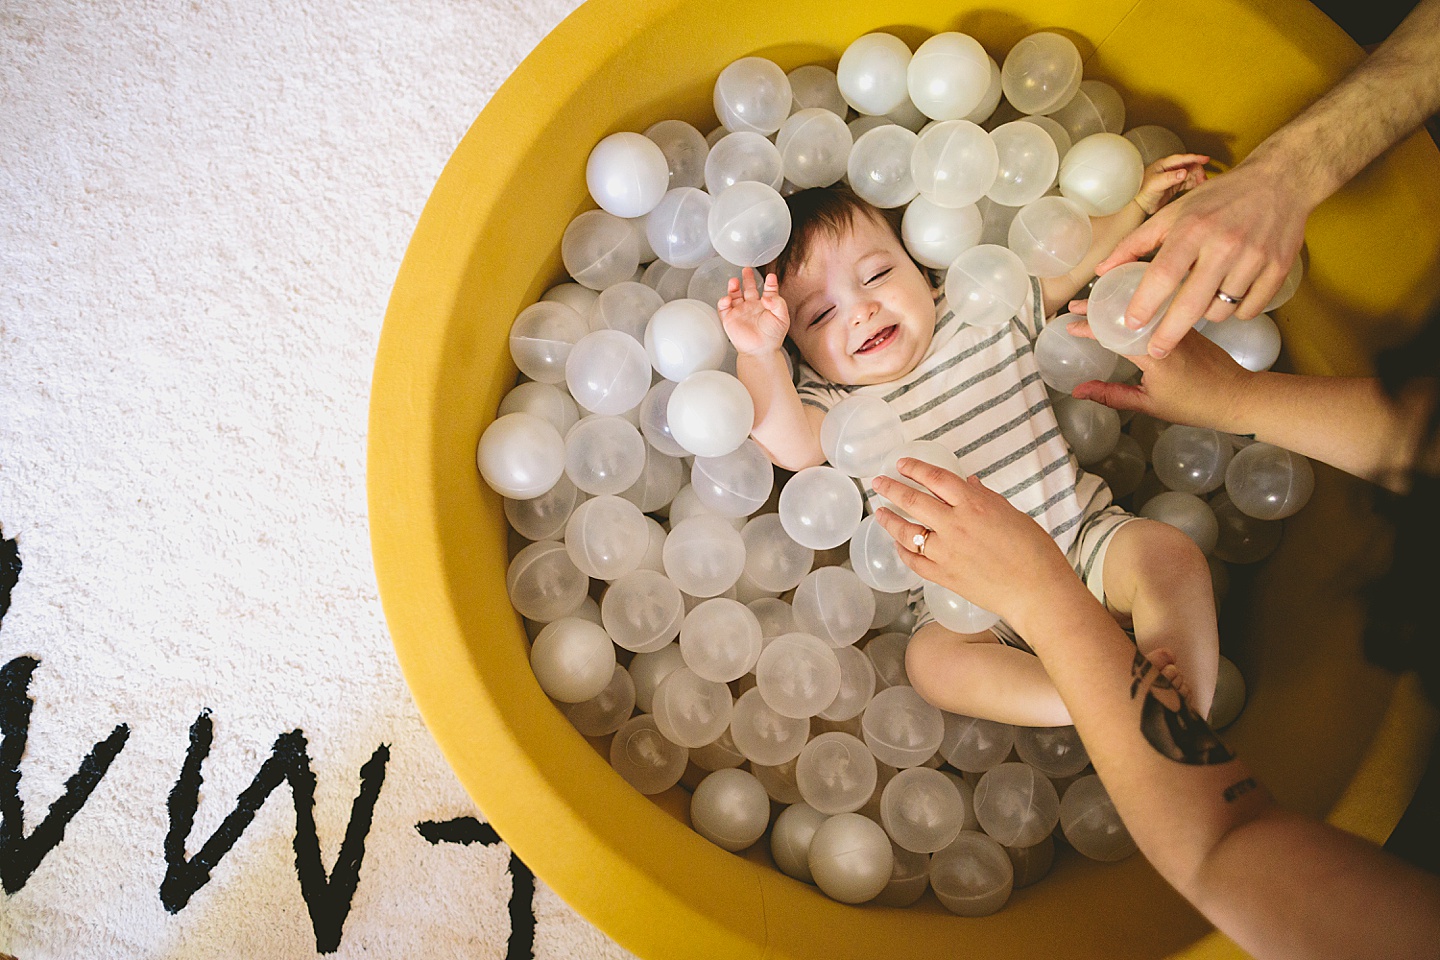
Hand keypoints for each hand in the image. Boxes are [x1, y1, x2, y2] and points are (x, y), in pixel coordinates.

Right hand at [717, 267, 789, 356]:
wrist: (761, 351)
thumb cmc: (773, 337)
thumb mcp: (782, 317)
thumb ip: (778, 303)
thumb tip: (766, 295)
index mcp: (766, 305)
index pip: (768, 290)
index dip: (770, 283)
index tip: (771, 277)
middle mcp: (753, 306)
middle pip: (749, 288)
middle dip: (748, 278)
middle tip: (747, 269)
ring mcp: (740, 312)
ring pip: (735, 295)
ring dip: (733, 287)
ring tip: (734, 281)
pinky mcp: (730, 319)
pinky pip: (724, 308)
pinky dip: (723, 302)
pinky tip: (727, 298)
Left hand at [872, 461, 1076, 624]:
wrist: (1037, 591)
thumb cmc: (1034, 551)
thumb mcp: (1012, 513)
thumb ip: (986, 498)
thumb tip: (969, 484)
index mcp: (974, 505)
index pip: (935, 479)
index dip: (915, 468)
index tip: (901, 464)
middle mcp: (955, 525)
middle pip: (913, 501)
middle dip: (891, 489)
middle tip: (878, 482)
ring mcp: (946, 552)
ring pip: (907, 532)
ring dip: (889, 520)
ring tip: (880, 513)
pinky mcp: (944, 576)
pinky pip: (915, 561)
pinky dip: (903, 551)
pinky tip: (898, 545)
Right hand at [1064, 309, 1253, 429]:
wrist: (1238, 396)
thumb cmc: (1196, 404)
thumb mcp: (1149, 404)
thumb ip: (1112, 395)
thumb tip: (1079, 391)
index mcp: (1155, 353)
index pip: (1113, 333)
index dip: (1088, 327)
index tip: (1070, 325)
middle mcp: (1167, 333)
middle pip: (1126, 312)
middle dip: (1097, 307)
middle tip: (1075, 305)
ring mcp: (1180, 326)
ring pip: (1145, 307)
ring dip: (1118, 303)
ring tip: (1097, 302)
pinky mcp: (1188, 326)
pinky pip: (1159, 310)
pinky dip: (1140, 307)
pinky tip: (1129, 308)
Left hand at [1094, 158, 1309, 358]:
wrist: (1281, 181)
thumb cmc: (1219, 198)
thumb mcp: (1173, 212)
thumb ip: (1135, 243)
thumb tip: (1102, 271)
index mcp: (1194, 229)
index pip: (1164, 274)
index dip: (1146, 303)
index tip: (1132, 324)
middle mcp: (1225, 245)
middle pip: (1191, 304)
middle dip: (1169, 334)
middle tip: (1155, 351)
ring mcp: (1255, 258)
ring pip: (1220, 311)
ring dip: (1204, 315)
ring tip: (1200, 301)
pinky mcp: (1279, 269)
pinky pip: (1249, 310)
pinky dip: (1236, 311)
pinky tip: (1228, 298)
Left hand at [1133, 154, 1208, 215]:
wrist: (1139, 205)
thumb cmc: (1143, 192)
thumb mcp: (1156, 184)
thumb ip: (1170, 178)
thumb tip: (1184, 172)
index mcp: (1164, 165)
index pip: (1182, 159)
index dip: (1194, 158)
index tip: (1206, 159)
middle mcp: (1169, 169)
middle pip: (1189, 166)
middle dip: (1198, 171)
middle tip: (1203, 180)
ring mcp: (1172, 177)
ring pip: (1190, 174)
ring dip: (1197, 177)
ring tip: (1202, 184)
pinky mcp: (1174, 185)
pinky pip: (1188, 182)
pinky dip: (1194, 183)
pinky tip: (1198, 187)